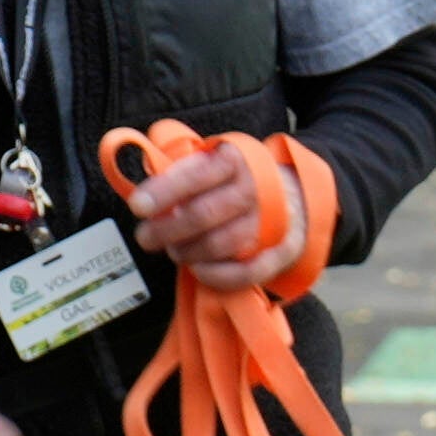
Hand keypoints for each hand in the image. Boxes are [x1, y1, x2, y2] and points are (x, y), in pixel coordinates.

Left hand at [105, 120, 314, 289]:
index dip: (164, 191)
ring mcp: (274, 221)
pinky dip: (218, 275)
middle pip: (205, 213)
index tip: (137, 206)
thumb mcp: (215, 159)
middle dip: (168, 229)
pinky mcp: (283, 250)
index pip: (196, 174)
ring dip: (190, 252)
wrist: (299, 193)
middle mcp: (257, 188)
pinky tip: (198, 270)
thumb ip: (182, 170)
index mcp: (236, 160)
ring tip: (174, 251)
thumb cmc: (240, 179)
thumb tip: (146, 186)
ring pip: (223, 244)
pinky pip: (248, 272)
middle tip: (146, 237)